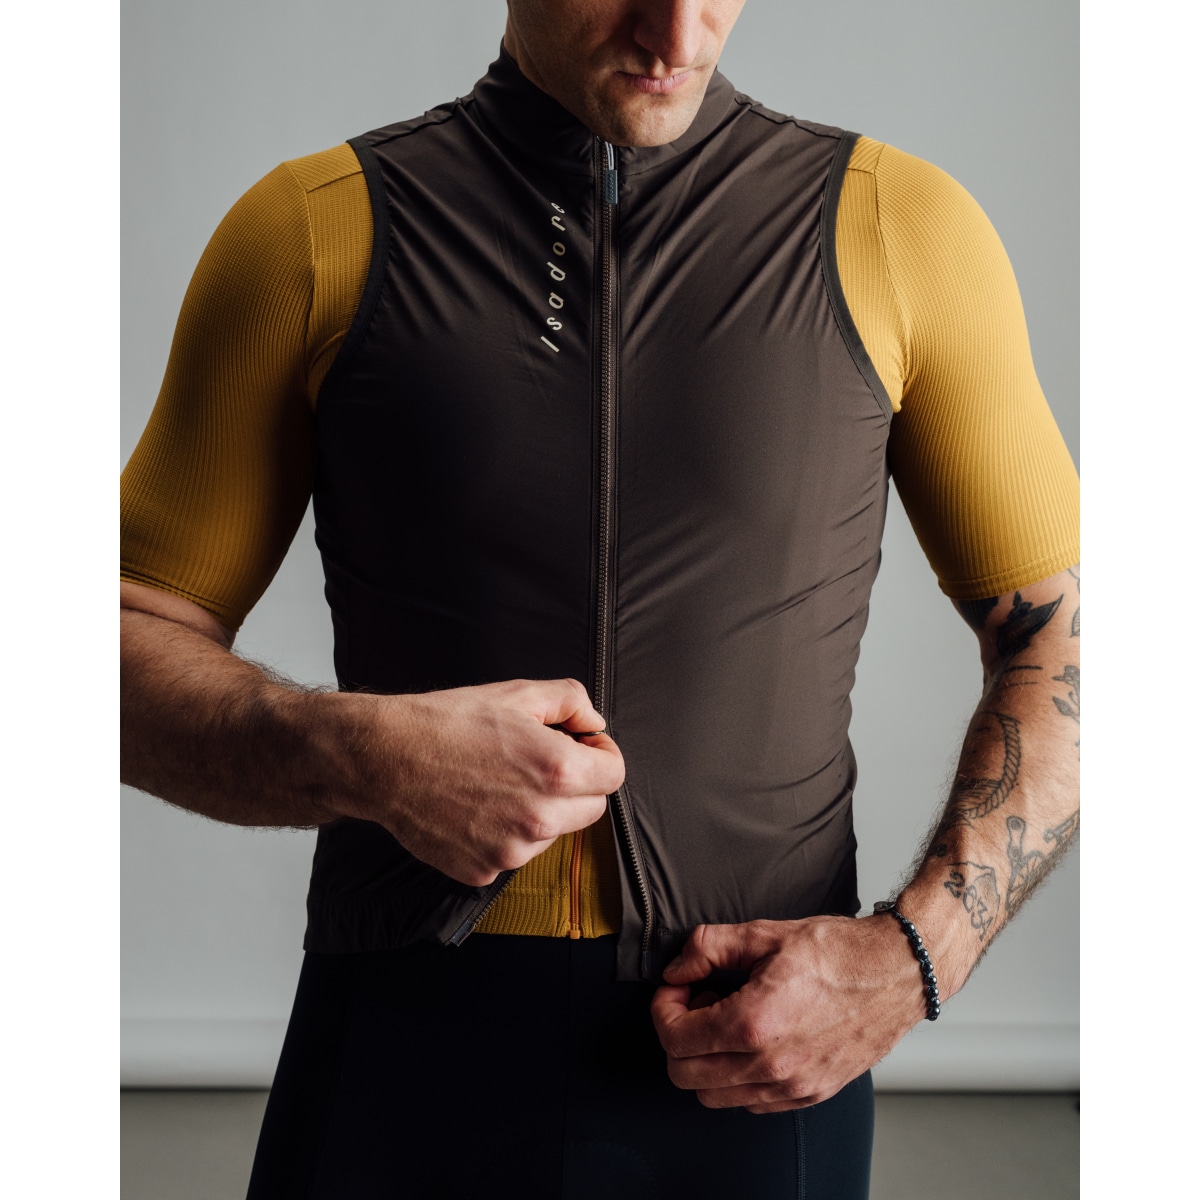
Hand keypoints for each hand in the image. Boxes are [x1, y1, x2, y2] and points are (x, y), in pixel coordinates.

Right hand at [336, 678, 624, 885]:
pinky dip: (506, 833)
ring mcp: (512, 851)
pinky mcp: (484, 871)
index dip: (600, 755)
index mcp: (557, 771)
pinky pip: (515, 853)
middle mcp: (540, 818)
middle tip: (538, 762)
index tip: (580, 747)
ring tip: (498, 782)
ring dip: (541, 811)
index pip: (614, 775)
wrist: (385, 758)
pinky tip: (477, 805)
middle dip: (577, 785)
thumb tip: (594, 722)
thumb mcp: (517, 693)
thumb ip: (571, 701)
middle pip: (592, 809)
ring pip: (553, 833)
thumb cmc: (446, 723)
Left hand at [649, 916, 926, 1112]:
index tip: (676, 990)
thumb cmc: (839, 952)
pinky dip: (737, 1076)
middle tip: (697, 1002)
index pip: (675, 1039)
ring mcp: (792, 1086)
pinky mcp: (809, 1095)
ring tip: (727, 1019)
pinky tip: (753, 1039)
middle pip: (685, 1075)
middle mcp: (771, 1065)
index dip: (663, 1010)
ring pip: (714, 1096)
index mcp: (754, 1023)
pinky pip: (750, 1102)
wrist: (896, 973)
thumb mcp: (764, 933)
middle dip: (678, 1036)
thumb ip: (708, 948)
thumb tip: (676, 970)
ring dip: (706, 1060)